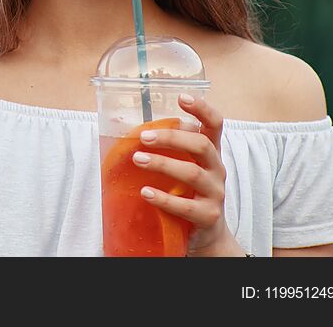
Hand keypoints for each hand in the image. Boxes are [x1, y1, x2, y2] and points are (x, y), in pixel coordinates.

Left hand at [132, 94, 244, 255]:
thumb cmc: (186, 193)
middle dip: (172, 137)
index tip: (181, 97)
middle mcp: (216, 169)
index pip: (214, 124)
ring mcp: (215, 193)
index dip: (201, 108)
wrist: (206, 235)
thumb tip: (116, 124)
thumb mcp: (179, 168)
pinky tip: (146, 193)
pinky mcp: (208, 216)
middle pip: (201, 145)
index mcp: (209, 153)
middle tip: (144, 137)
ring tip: (138, 159)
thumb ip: (161, 149)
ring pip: (193, 173)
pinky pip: (187, 207)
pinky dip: (164, 199)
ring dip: (163, 164)